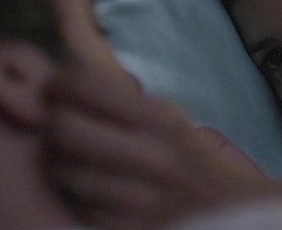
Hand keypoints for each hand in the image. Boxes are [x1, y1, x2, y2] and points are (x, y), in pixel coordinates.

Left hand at [44, 70, 267, 229]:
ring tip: (64, 157)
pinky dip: (73, 196)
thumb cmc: (195, 160)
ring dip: (54, 162)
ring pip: (63, 171)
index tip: (56, 90)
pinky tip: (82, 188)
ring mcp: (138, 197)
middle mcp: (149, 154)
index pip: (84, 86)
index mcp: (161, 118)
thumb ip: (125, 100)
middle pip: (63, 128)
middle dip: (48, 123)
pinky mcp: (130, 228)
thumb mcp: (171, 119)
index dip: (57, 85)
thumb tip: (71, 68)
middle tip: (51, 124)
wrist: (234, 212)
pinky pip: (79, 206)